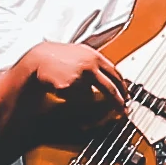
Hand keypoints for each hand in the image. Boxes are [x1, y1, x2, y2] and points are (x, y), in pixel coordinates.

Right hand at [16, 38, 130, 123]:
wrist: (39, 60)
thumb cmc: (59, 58)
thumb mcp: (81, 54)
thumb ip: (96, 63)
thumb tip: (112, 76)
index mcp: (95, 57)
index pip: (116, 75)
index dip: (122, 88)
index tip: (126, 97)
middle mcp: (90, 66)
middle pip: (110, 89)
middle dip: (117, 102)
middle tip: (122, 110)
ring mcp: (80, 77)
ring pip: (91, 97)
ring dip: (87, 100)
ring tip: (78, 94)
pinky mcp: (69, 87)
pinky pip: (76, 99)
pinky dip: (73, 98)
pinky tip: (64, 90)